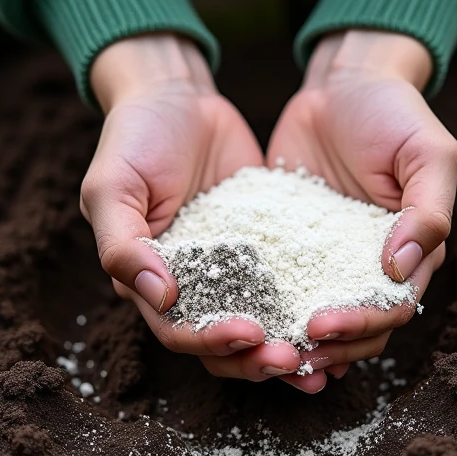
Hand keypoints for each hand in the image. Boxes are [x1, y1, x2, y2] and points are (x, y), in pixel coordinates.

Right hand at [81, 34, 315, 390]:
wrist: (176, 96)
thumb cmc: (132, 139)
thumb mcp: (113, 187)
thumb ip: (123, 245)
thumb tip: (160, 297)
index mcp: (148, 282)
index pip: (178, 331)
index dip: (210, 341)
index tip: (248, 334)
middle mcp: (192, 285)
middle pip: (224, 344)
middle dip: (258, 358)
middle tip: (294, 360)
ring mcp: (233, 268)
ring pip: (263, 323)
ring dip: (288, 344)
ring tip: (323, 358)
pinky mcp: (268, 246)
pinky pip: (291, 283)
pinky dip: (311, 304)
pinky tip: (344, 313)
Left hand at [267, 30, 456, 380]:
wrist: (345, 81)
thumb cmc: (397, 113)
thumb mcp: (429, 153)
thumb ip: (428, 210)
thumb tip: (402, 269)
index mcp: (411, 255)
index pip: (389, 309)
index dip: (359, 325)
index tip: (322, 325)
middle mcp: (367, 267)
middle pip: (351, 330)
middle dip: (320, 348)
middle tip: (282, 354)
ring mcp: (323, 259)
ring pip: (309, 317)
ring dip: (287, 341)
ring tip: (255, 354)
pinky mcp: (284, 243)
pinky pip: (271, 284)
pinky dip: (257, 307)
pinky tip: (228, 318)